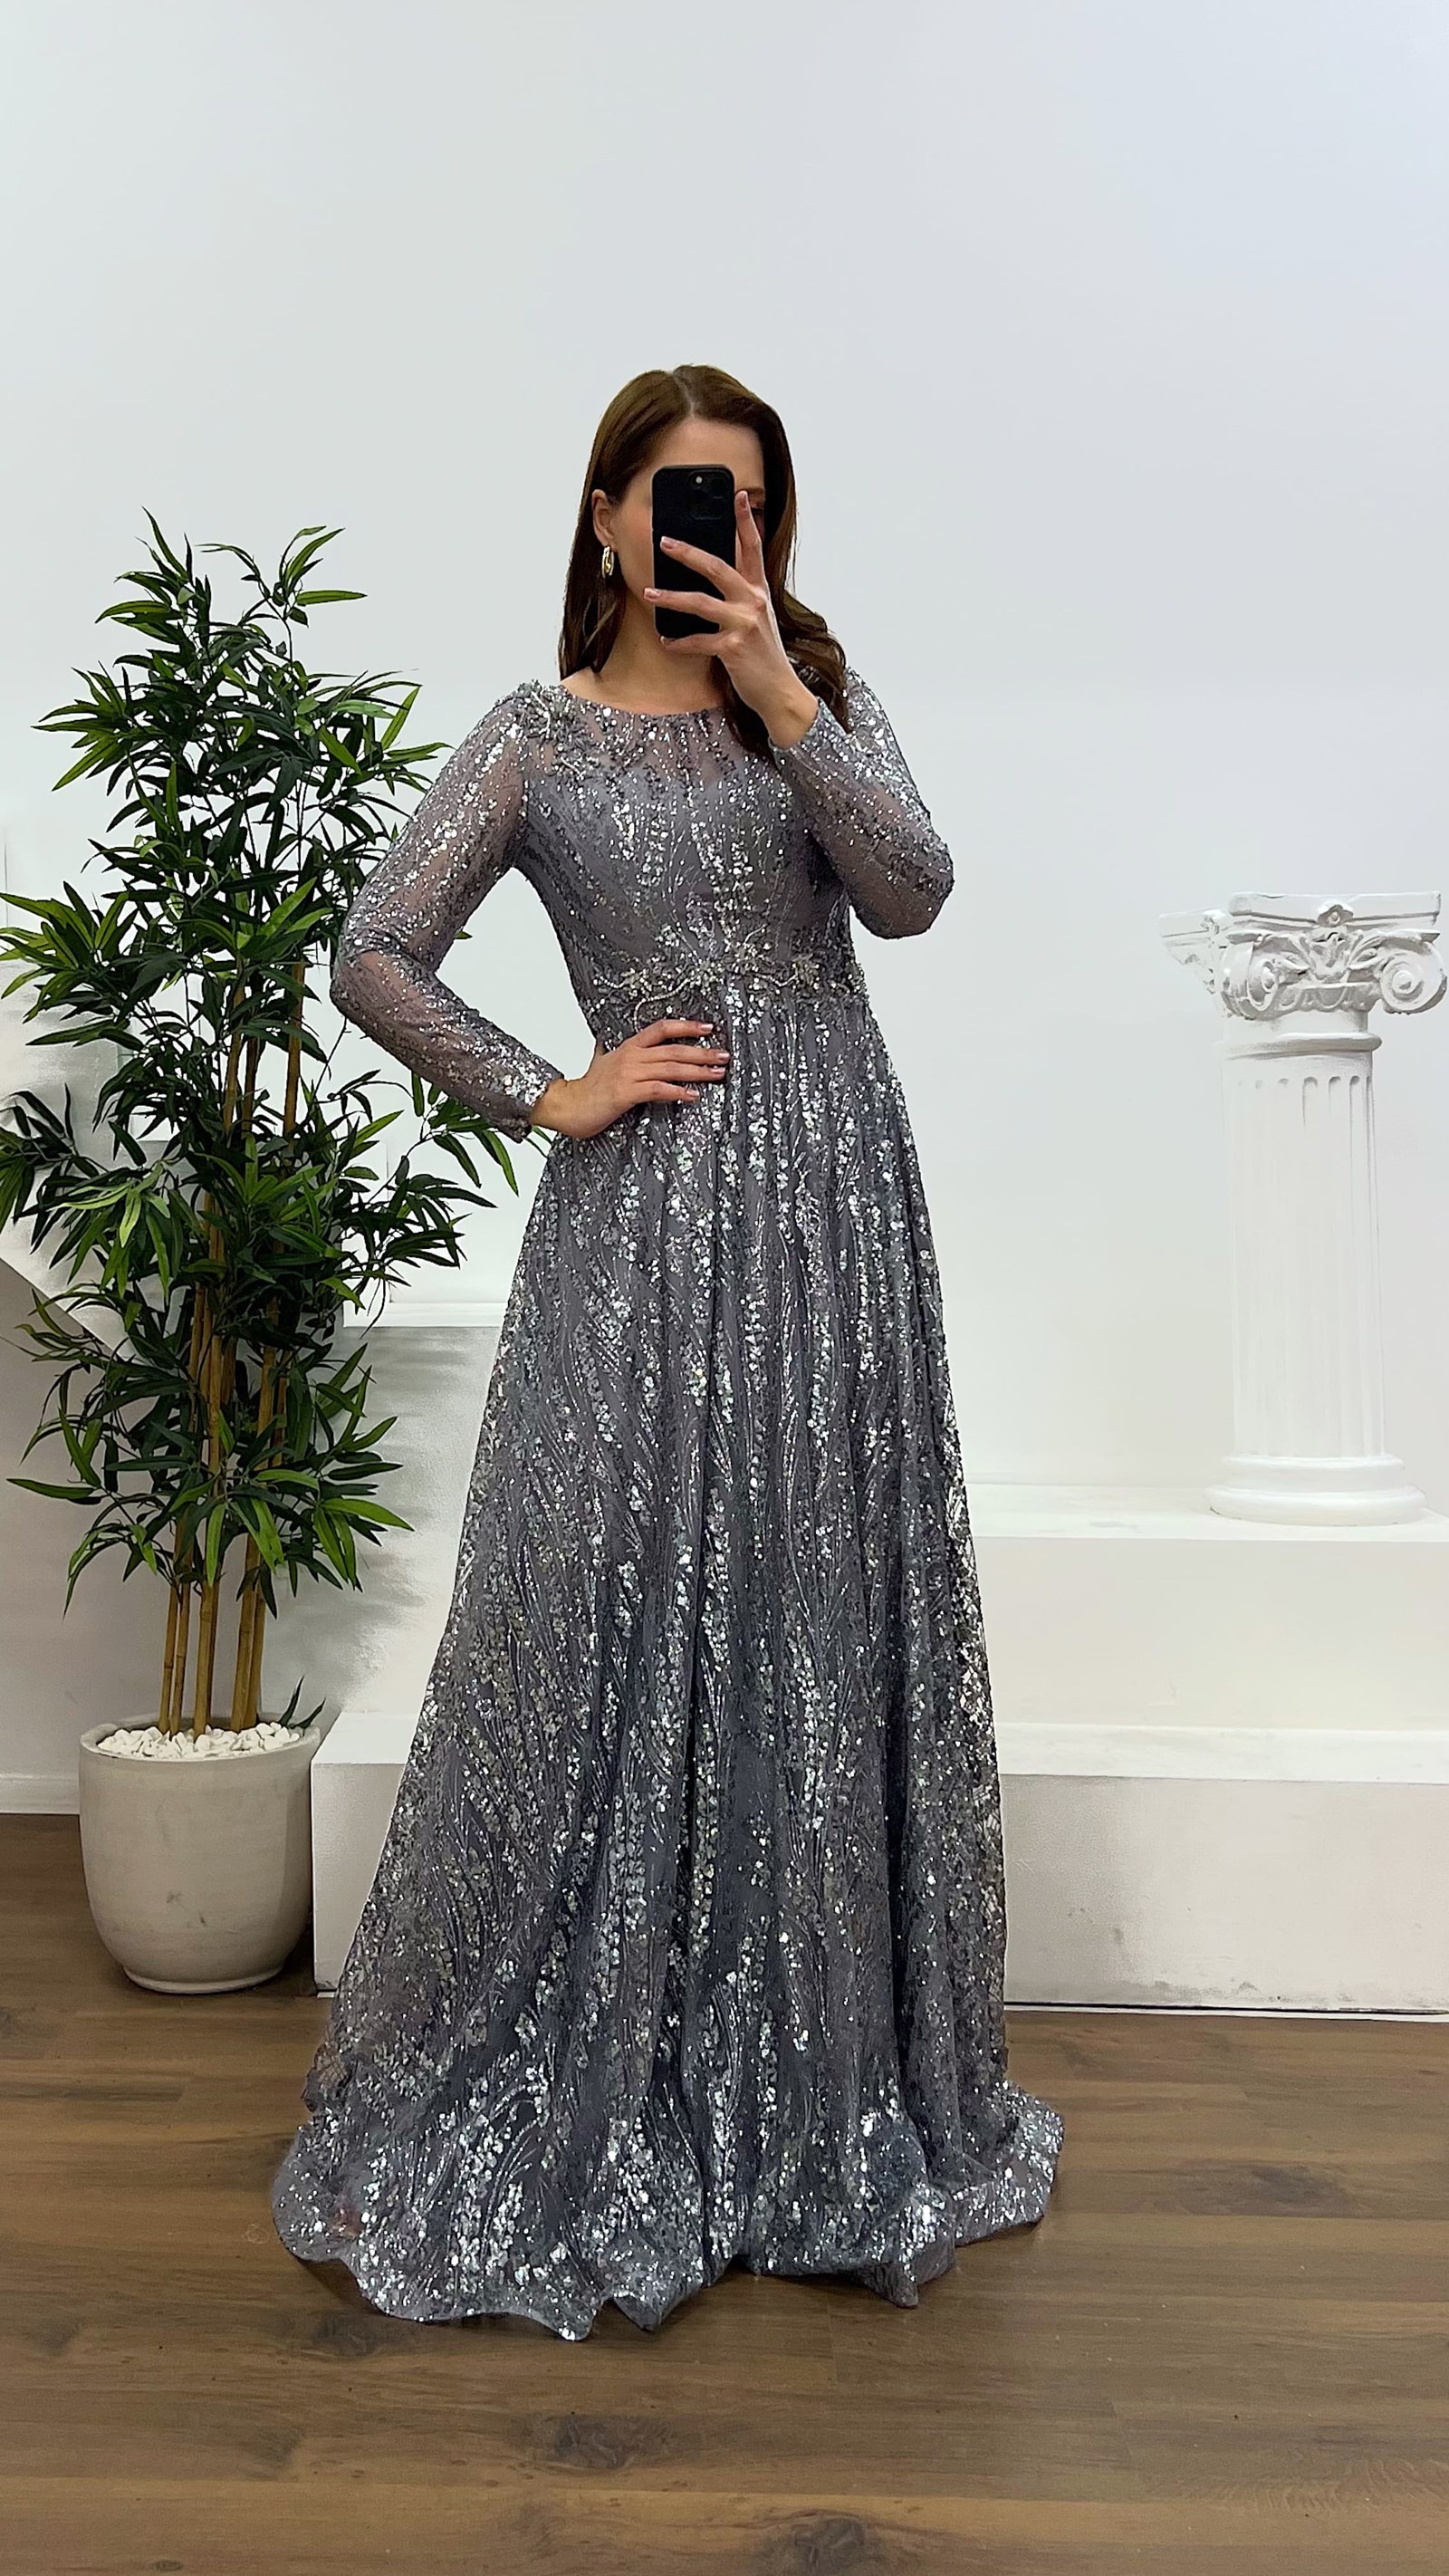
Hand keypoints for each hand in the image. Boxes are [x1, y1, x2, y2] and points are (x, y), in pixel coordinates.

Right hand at [529, 1019, 729, 1137]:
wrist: (566, 1105)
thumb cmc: (586, 1089)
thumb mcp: (598, 1063)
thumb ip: (605, 1052)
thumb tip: (603, 1043)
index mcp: (628, 1048)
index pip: (661, 1029)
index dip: (686, 1027)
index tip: (707, 1028)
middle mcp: (631, 1057)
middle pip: (673, 1050)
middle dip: (702, 1052)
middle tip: (723, 1055)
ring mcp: (628, 1074)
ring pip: (670, 1068)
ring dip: (697, 1071)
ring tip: (716, 1073)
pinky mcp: (626, 1093)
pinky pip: (658, 1090)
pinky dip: (678, 1092)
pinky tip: (693, 1095)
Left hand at [643, 489, 819, 741]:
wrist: (779, 691)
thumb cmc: (763, 656)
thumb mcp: (757, 620)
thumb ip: (740, 598)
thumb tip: (709, 581)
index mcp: (759, 591)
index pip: (753, 547)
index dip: (745, 520)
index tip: (739, 495)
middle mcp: (753, 602)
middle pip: (717, 566)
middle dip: (688, 552)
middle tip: (665, 541)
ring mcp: (744, 624)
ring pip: (700, 602)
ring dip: (670, 597)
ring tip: (648, 592)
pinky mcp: (733, 648)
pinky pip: (697, 641)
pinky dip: (679, 642)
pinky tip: (666, 642)